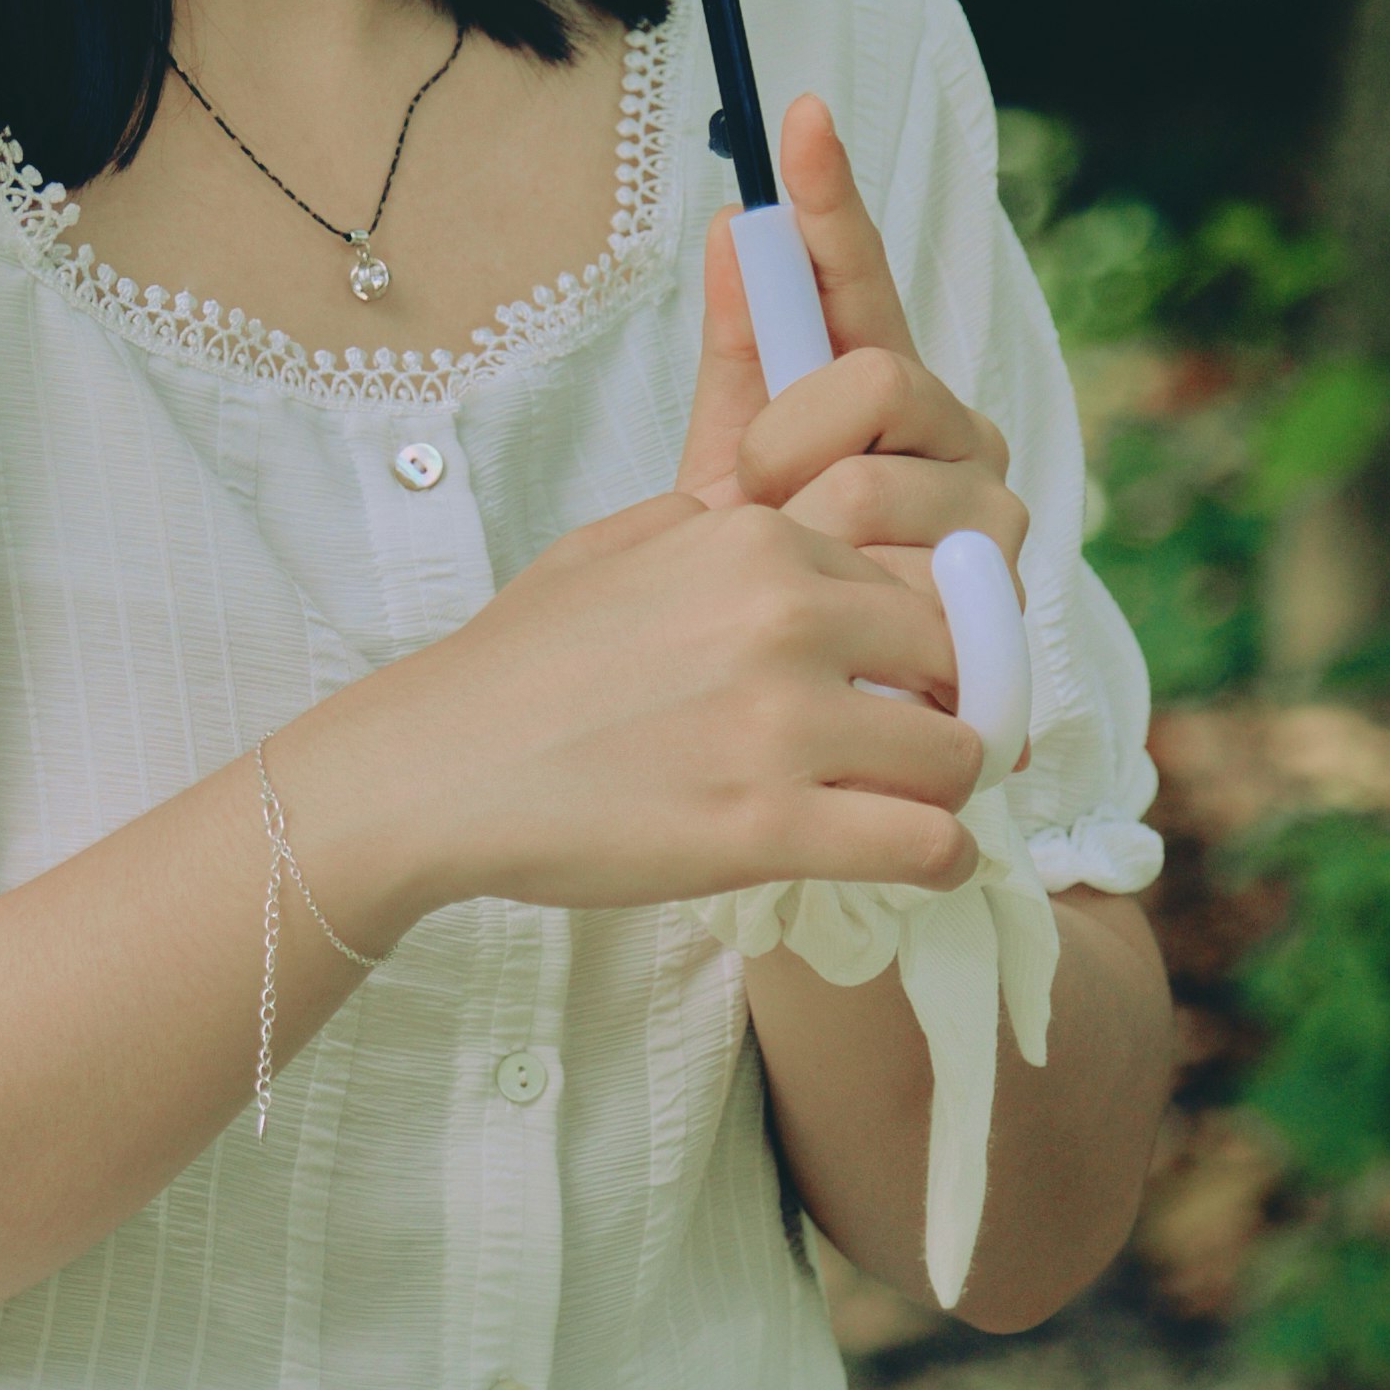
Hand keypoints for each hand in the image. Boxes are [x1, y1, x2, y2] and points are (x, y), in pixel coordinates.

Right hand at [289, 482, 983, 935]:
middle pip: (956, 658)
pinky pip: (923, 842)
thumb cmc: (515, 667)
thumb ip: (711, 526)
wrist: (432, 769)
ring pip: (956, 754)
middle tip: (916, 751)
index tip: (903, 683)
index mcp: (758, 540)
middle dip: (949, 705)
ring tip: (913, 813)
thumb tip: (779, 529)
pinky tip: (918, 863)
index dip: (919, 640)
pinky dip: (939, 859)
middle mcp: (785, 616)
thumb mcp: (615, 545)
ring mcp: (780, 723)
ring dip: (944, 790)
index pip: (914, 580)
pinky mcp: (766, 826)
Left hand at [674, 91, 1028, 599]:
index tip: (799, 117)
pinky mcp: (1001, 605)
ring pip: (881, 485)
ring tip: (801, 584)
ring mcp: (992, 518)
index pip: (861, 280)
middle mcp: (962, 437)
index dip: (833, 202)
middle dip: (792, 440)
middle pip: (877, 378)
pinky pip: (908, 579)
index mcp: (895, 391)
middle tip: (760, 500)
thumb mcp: (733, 464)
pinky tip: (865, 638)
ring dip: (815, 537)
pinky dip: (864, 610)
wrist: (798, 700)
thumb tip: (739, 224)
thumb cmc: (772, 575)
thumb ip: (745, 350)